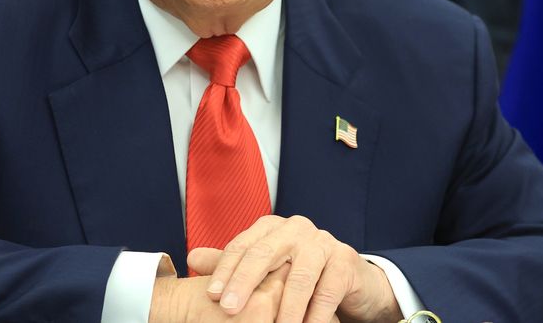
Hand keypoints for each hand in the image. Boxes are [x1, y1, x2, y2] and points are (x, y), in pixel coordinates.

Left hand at [187, 215, 401, 322]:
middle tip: (230, 309)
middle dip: (245, 283)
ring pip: (299, 277)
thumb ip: (233, 264)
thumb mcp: (266, 269)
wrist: (349, 280)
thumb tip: (193, 258)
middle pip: (265, 254)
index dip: (225, 269)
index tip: (212, 295)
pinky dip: (314, 315)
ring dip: (284, 308)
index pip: (243, 246)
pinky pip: (327, 291)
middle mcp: (296, 229)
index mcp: (272, 228)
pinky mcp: (345, 261)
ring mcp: (323, 243)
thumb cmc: (300, 274)